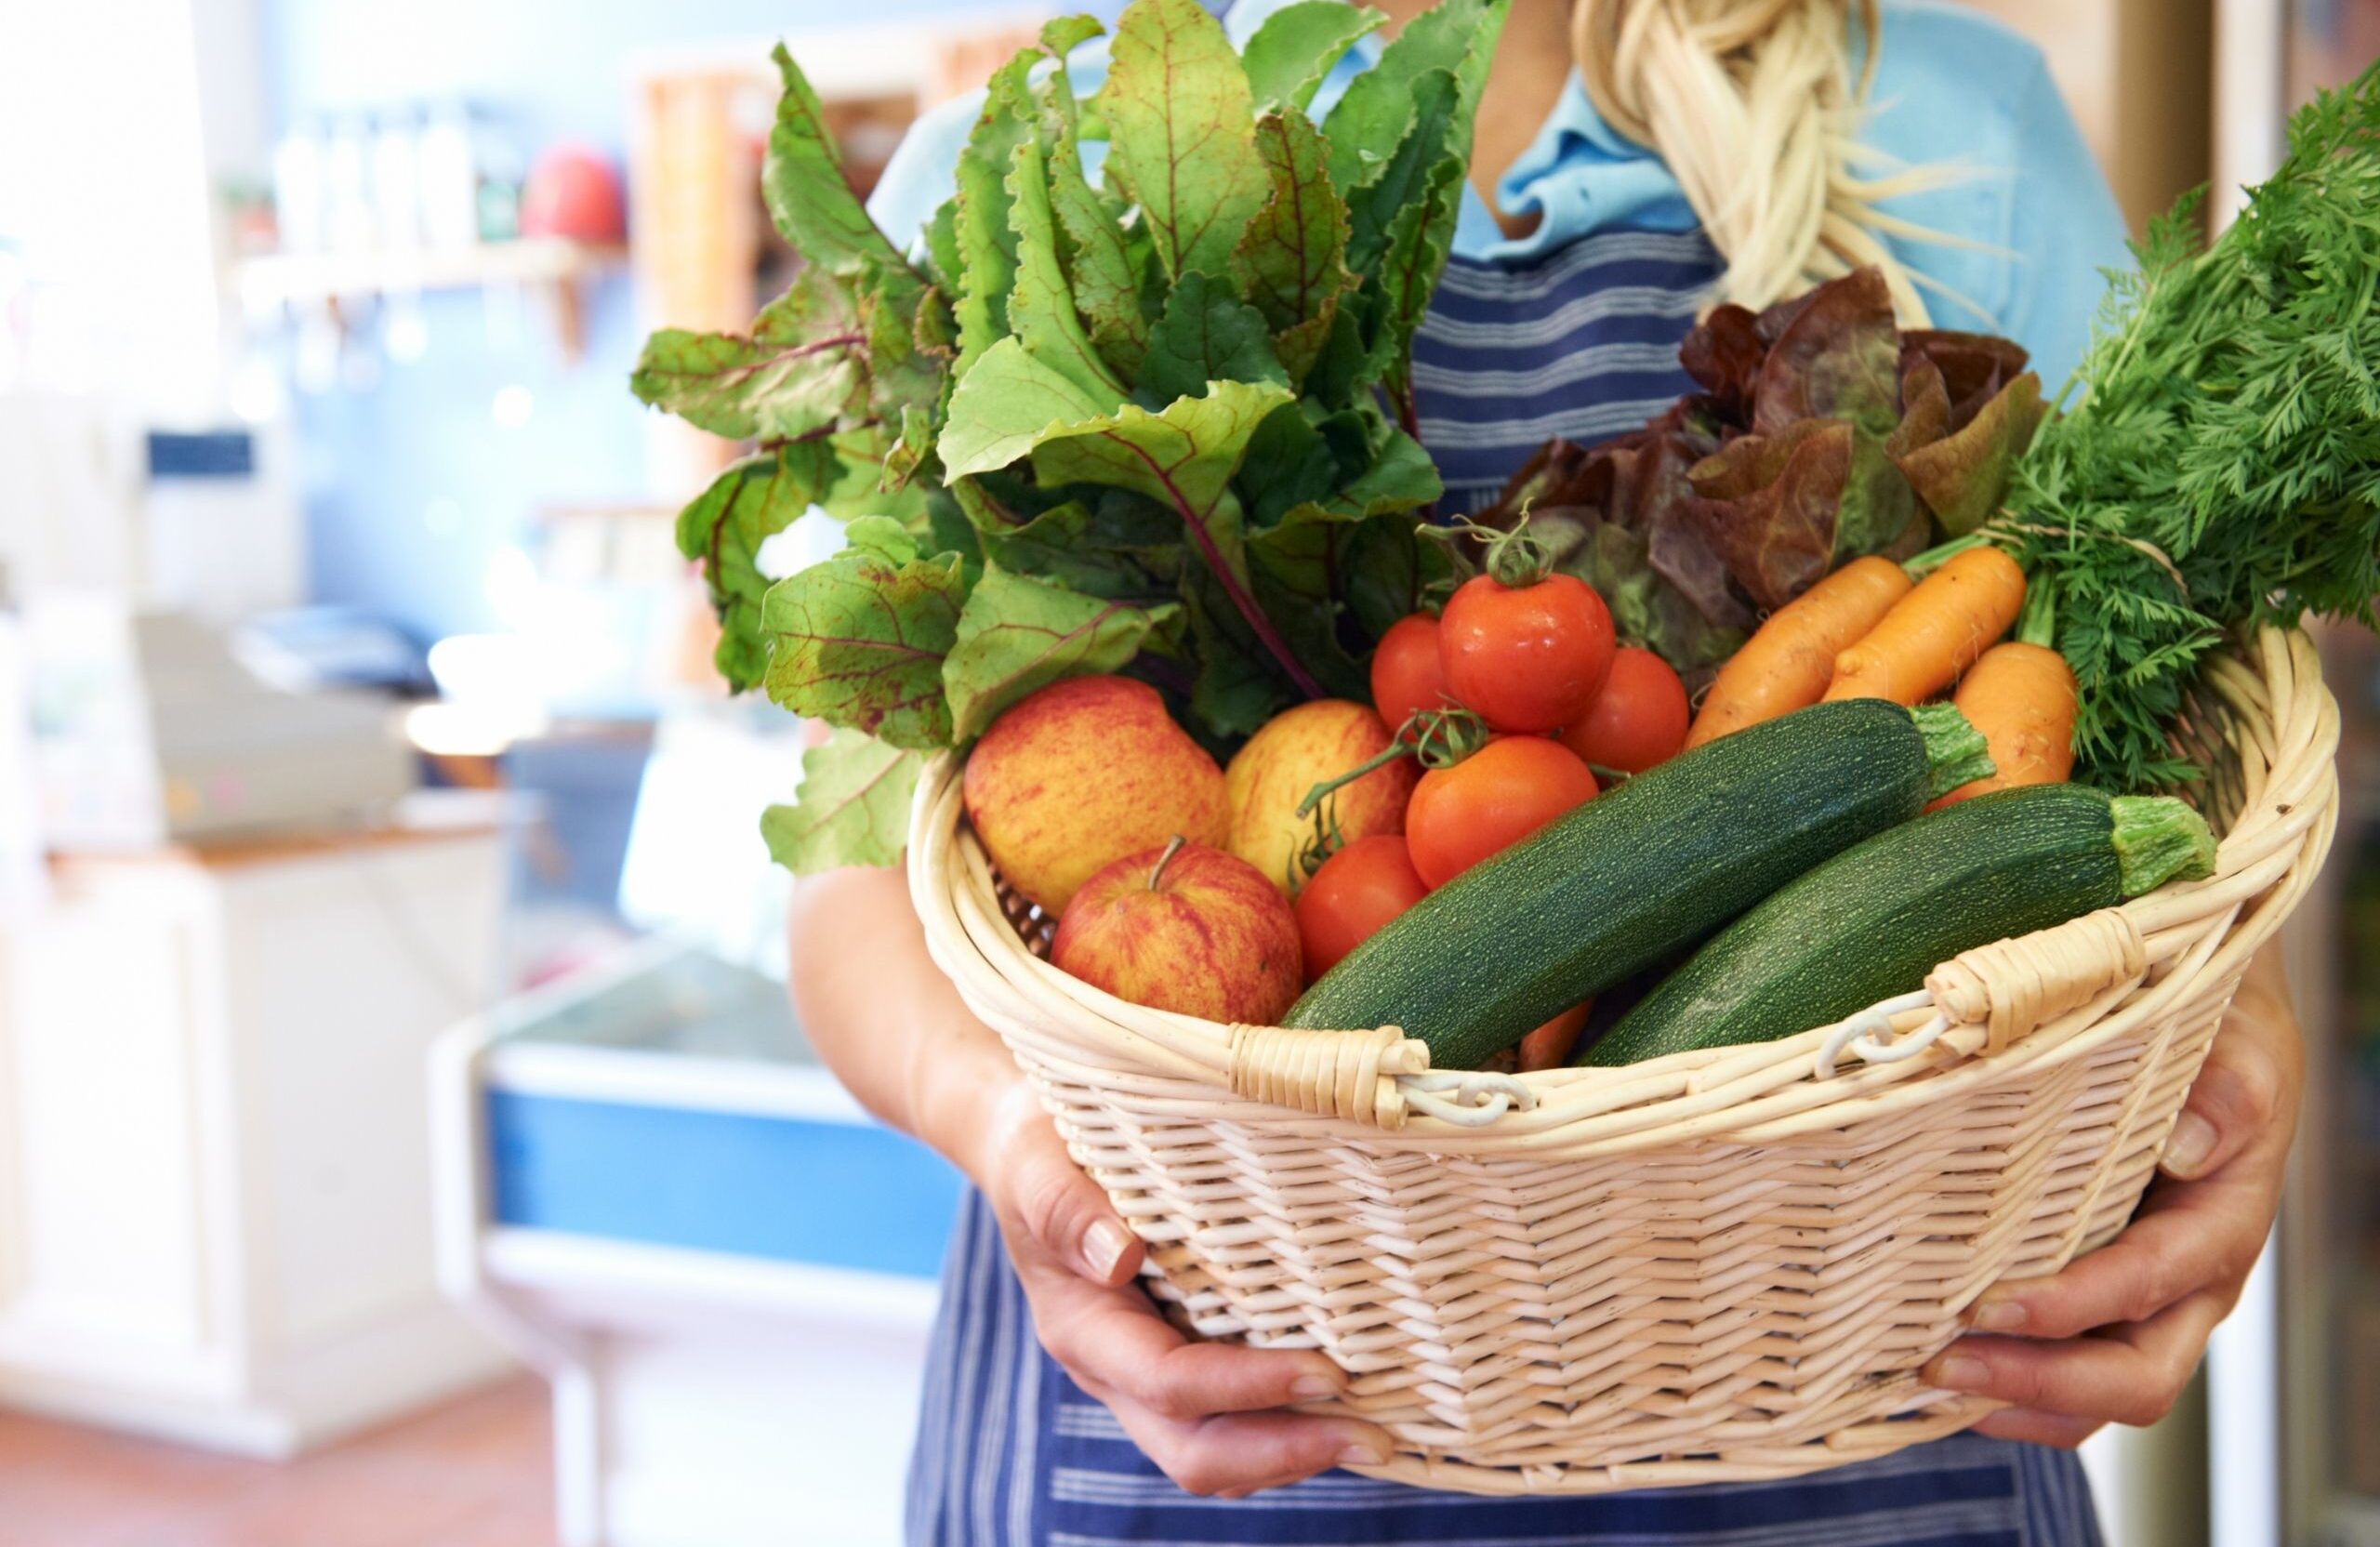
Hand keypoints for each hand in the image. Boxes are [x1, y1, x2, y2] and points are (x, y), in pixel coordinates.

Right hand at [966, 1075, 1392, 1495]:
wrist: (1028, 1150)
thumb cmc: (1040, 1151)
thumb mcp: (1039, 1166)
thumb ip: (1068, 1209)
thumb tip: (1120, 1256)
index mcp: (1084, 1329)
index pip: (1170, 1384)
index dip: (1247, 1389)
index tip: (1328, 1374)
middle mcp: (1115, 1369)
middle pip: (1195, 1452)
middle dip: (1285, 1453)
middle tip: (1376, 1439)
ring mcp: (1146, 1374)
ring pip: (1218, 1450)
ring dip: (1294, 1452)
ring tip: (1378, 1434)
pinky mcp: (1179, 1359)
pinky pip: (1231, 1421)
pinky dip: (1285, 1426)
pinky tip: (1346, 1404)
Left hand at [1922, 945, 2301, 1445]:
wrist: (2211, 1035)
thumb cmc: (2216, 1041)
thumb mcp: (2236, 1046)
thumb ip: (2226, 1090)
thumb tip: (2186, 1146)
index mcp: (2220, 1225)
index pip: (2149, 1286)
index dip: (2071, 1306)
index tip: (1987, 1305)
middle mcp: (2188, 1284)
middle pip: (2134, 1377)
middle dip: (2036, 1379)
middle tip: (1942, 1362)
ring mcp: (2145, 1304)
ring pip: (2095, 1394)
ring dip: (2013, 1397)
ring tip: (1925, 1379)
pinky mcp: (2100, 1304)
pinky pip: (2065, 1375)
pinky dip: (2008, 1387)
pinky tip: (1935, 1373)